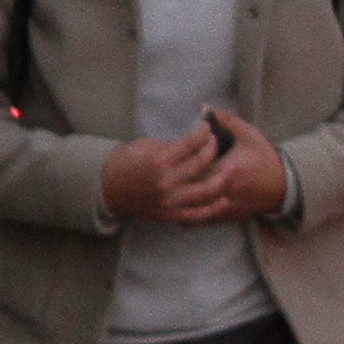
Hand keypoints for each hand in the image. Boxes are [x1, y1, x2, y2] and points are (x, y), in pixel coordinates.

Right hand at [96, 129, 222, 222]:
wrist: (110, 188)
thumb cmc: (129, 162)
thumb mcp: (148, 146)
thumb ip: (173, 146)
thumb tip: (197, 139)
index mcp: (160, 161)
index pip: (191, 143)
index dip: (203, 133)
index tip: (207, 128)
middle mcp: (166, 182)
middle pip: (202, 164)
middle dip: (213, 150)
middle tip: (217, 144)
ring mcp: (169, 201)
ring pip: (206, 191)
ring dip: (222, 179)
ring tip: (232, 170)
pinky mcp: (170, 215)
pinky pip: (198, 214)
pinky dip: (213, 208)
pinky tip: (225, 200)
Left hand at [168, 106, 291, 225]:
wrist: (284, 185)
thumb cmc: (265, 158)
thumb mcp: (249, 134)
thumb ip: (227, 121)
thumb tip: (205, 107)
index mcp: (225, 167)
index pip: (195, 164)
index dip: (181, 160)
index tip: (171, 156)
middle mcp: (222, 188)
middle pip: (190, 187)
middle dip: (175, 183)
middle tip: (161, 177)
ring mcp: (224, 205)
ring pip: (194, 207)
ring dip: (177, 202)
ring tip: (162, 195)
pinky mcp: (227, 216)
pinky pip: (204, 219)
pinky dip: (189, 218)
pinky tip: (176, 212)